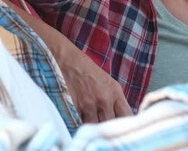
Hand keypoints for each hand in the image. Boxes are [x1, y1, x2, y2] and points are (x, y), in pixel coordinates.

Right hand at [0, 0, 131, 122]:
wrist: (60, 56)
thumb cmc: (80, 67)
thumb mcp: (102, 80)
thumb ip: (111, 100)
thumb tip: (115, 119)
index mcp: (115, 90)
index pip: (127, 116)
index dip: (124, 126)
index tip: (119, 130)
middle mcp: (106, 98)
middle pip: (111, 125)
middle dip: (106, 129)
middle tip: (101, 131)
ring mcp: (91, 104)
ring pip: (96, 128)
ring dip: (92, 129)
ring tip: (89, 131)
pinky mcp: (76, 107)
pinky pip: (81, 125)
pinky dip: (79, 128)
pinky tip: (77, 127)